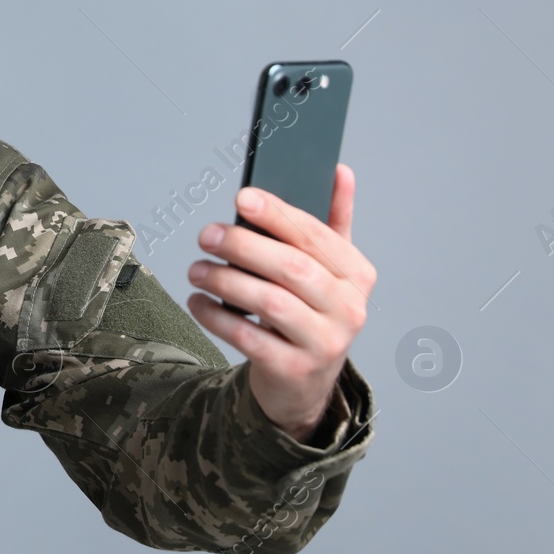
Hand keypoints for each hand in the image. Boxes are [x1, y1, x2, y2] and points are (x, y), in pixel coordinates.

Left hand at [184, 163, 376, 442]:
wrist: (305, 383)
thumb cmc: (312, 312)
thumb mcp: (330, 269)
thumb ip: (332, 221)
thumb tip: (339, 170)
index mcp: (357, 275)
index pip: (316, 236)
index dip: (277, 214)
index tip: (241, 198)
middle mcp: (348, 309)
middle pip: (291, 268)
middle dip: (243, 246)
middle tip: (206, 234)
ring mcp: (324, 343)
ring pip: (270, 302)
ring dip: (225, 280)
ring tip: (196, 269)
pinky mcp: (293, 370)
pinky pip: (248, 337)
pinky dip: (216, 317)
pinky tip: (197, 301)